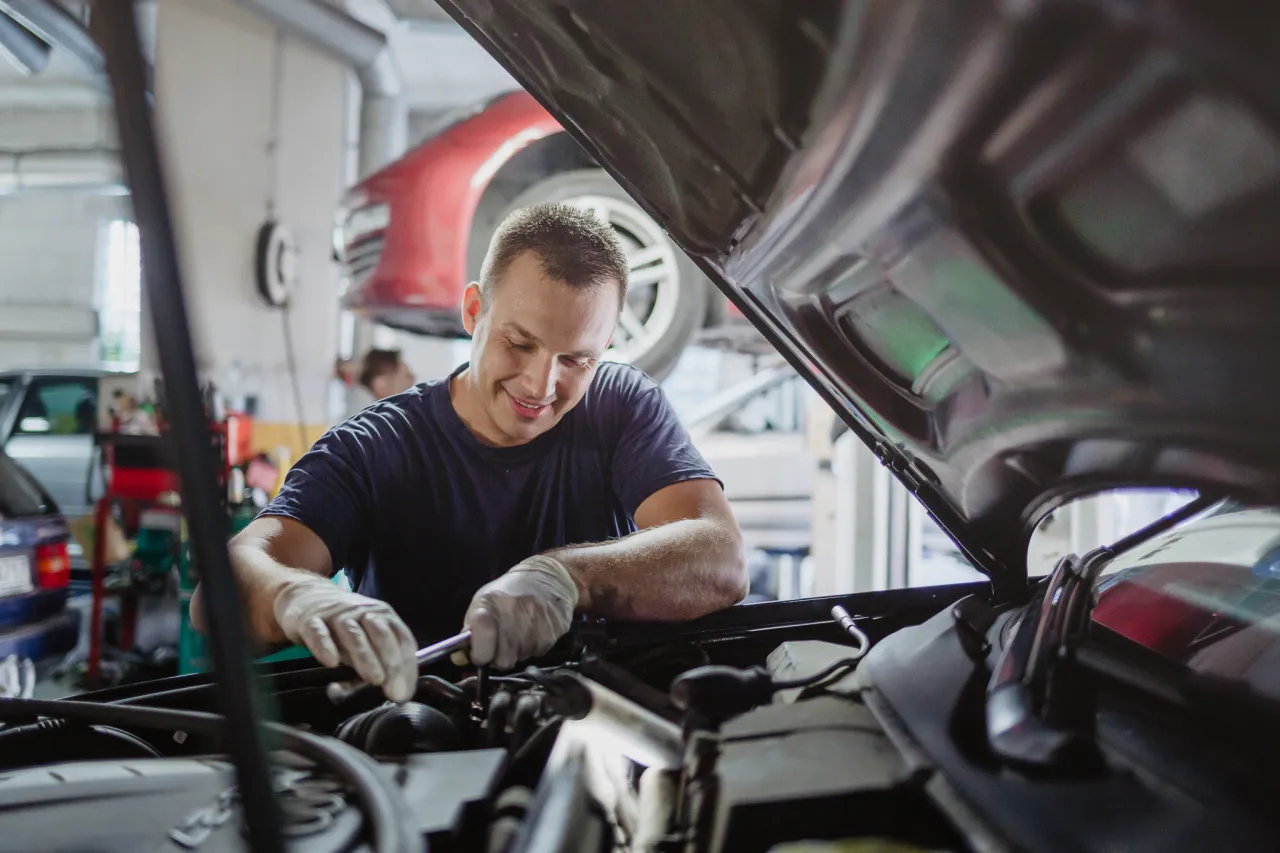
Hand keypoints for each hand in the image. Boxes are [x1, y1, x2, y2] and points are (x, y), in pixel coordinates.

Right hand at [273, 575, 417, 702]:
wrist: (308, 596)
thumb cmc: (343, 626)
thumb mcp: (366, 640)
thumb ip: (378, 662)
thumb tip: (394, 690)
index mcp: (383, 616)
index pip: (402, 639)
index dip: (407, 666)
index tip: (404, 692)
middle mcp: (363, 612)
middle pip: (382, 635)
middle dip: (391, 664)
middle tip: (394, 692)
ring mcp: (337, 614)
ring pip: (354, 634)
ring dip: (366, 657)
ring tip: (374, 679)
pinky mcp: (310, 619)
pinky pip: (319, 632)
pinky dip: (325, 646)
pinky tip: (331, 662)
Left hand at [464, 555, 578, 669]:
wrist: (548, 577)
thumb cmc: (509, 591)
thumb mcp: (483, 602)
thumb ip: (471, 630)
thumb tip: (459, 658)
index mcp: (489, 605)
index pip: (482, 643)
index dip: (480, 655)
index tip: (480, 653)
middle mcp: (513, 613)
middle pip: (503, 660)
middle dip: (500, 656)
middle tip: (502, 642)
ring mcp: (535, 623)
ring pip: (521, 658)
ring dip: (518, 650)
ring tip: (521, 630)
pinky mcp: (553, 630)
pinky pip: (538, 653)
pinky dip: (534, 646)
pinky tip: (535, 629)